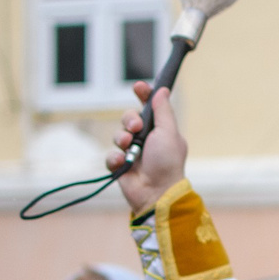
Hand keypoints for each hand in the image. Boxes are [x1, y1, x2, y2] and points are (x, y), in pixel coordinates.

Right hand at [110, 80, 187, 214]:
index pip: (149, 107)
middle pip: (129, 117)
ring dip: (121, 138)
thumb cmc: (167, 163)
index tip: (138, 87)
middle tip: (136, 127)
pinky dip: (114, 158)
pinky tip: (122, 163)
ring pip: (118, 134)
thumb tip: (162, 90)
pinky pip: (110, 155)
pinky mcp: (120, 166)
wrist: (156, 192)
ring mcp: (132, 153)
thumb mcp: (169, 132)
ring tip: (129, 147)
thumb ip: (164, 111)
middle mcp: (146, 139)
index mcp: (160, 130)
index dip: (143, 95)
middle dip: (130, 119)